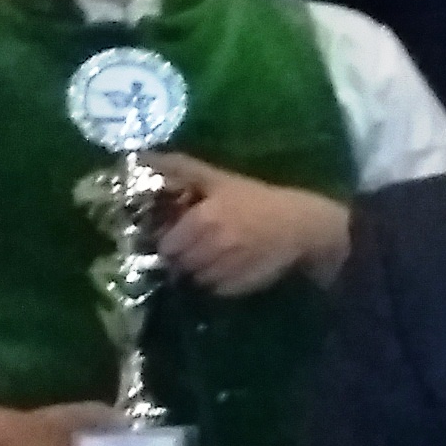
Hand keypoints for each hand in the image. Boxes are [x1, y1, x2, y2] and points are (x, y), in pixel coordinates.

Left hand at [150, 160, 342, 295]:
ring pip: (196, 279)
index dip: (171, 241)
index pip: (167, 244)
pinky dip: (219, 283)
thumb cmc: (258, 199)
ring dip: (201, 271)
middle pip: (180, 263)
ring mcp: (227, 269)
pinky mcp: (240, 287)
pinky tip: (233, 268)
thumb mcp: (220, 178)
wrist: (304, 226)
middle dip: (185, 257)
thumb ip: (181, 167)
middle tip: (200, 247)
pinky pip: (216, 290)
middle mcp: (212, 246)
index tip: (180, 236)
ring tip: (218, 258)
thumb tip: (140, 155)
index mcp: (203, 219)